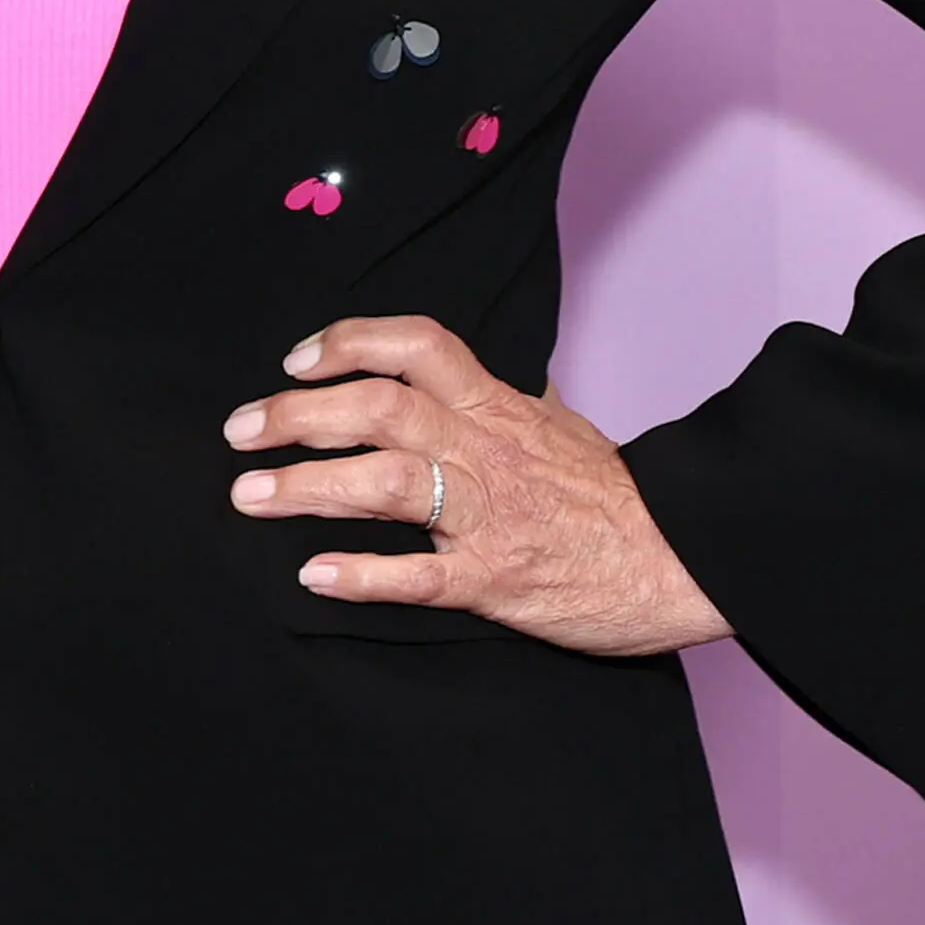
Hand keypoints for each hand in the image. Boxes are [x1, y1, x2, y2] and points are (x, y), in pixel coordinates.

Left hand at [223, 317, 729, 656]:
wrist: (683, 558)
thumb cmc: (624, 500)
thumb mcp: (570, 430)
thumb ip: (527, 405)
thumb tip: (515, 378)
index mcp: (502, 408)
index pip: (419, 346)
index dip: (350, 342)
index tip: (297, 359)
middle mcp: (487, 450)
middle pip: (380, 409)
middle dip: (298, 415)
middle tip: (241, 431)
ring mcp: (489, 516)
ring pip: (387, 484)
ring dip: (308, 487)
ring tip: (251, 496)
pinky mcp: (495, 582)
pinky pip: (420, 577)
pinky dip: (364, 575)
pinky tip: (316, 575)